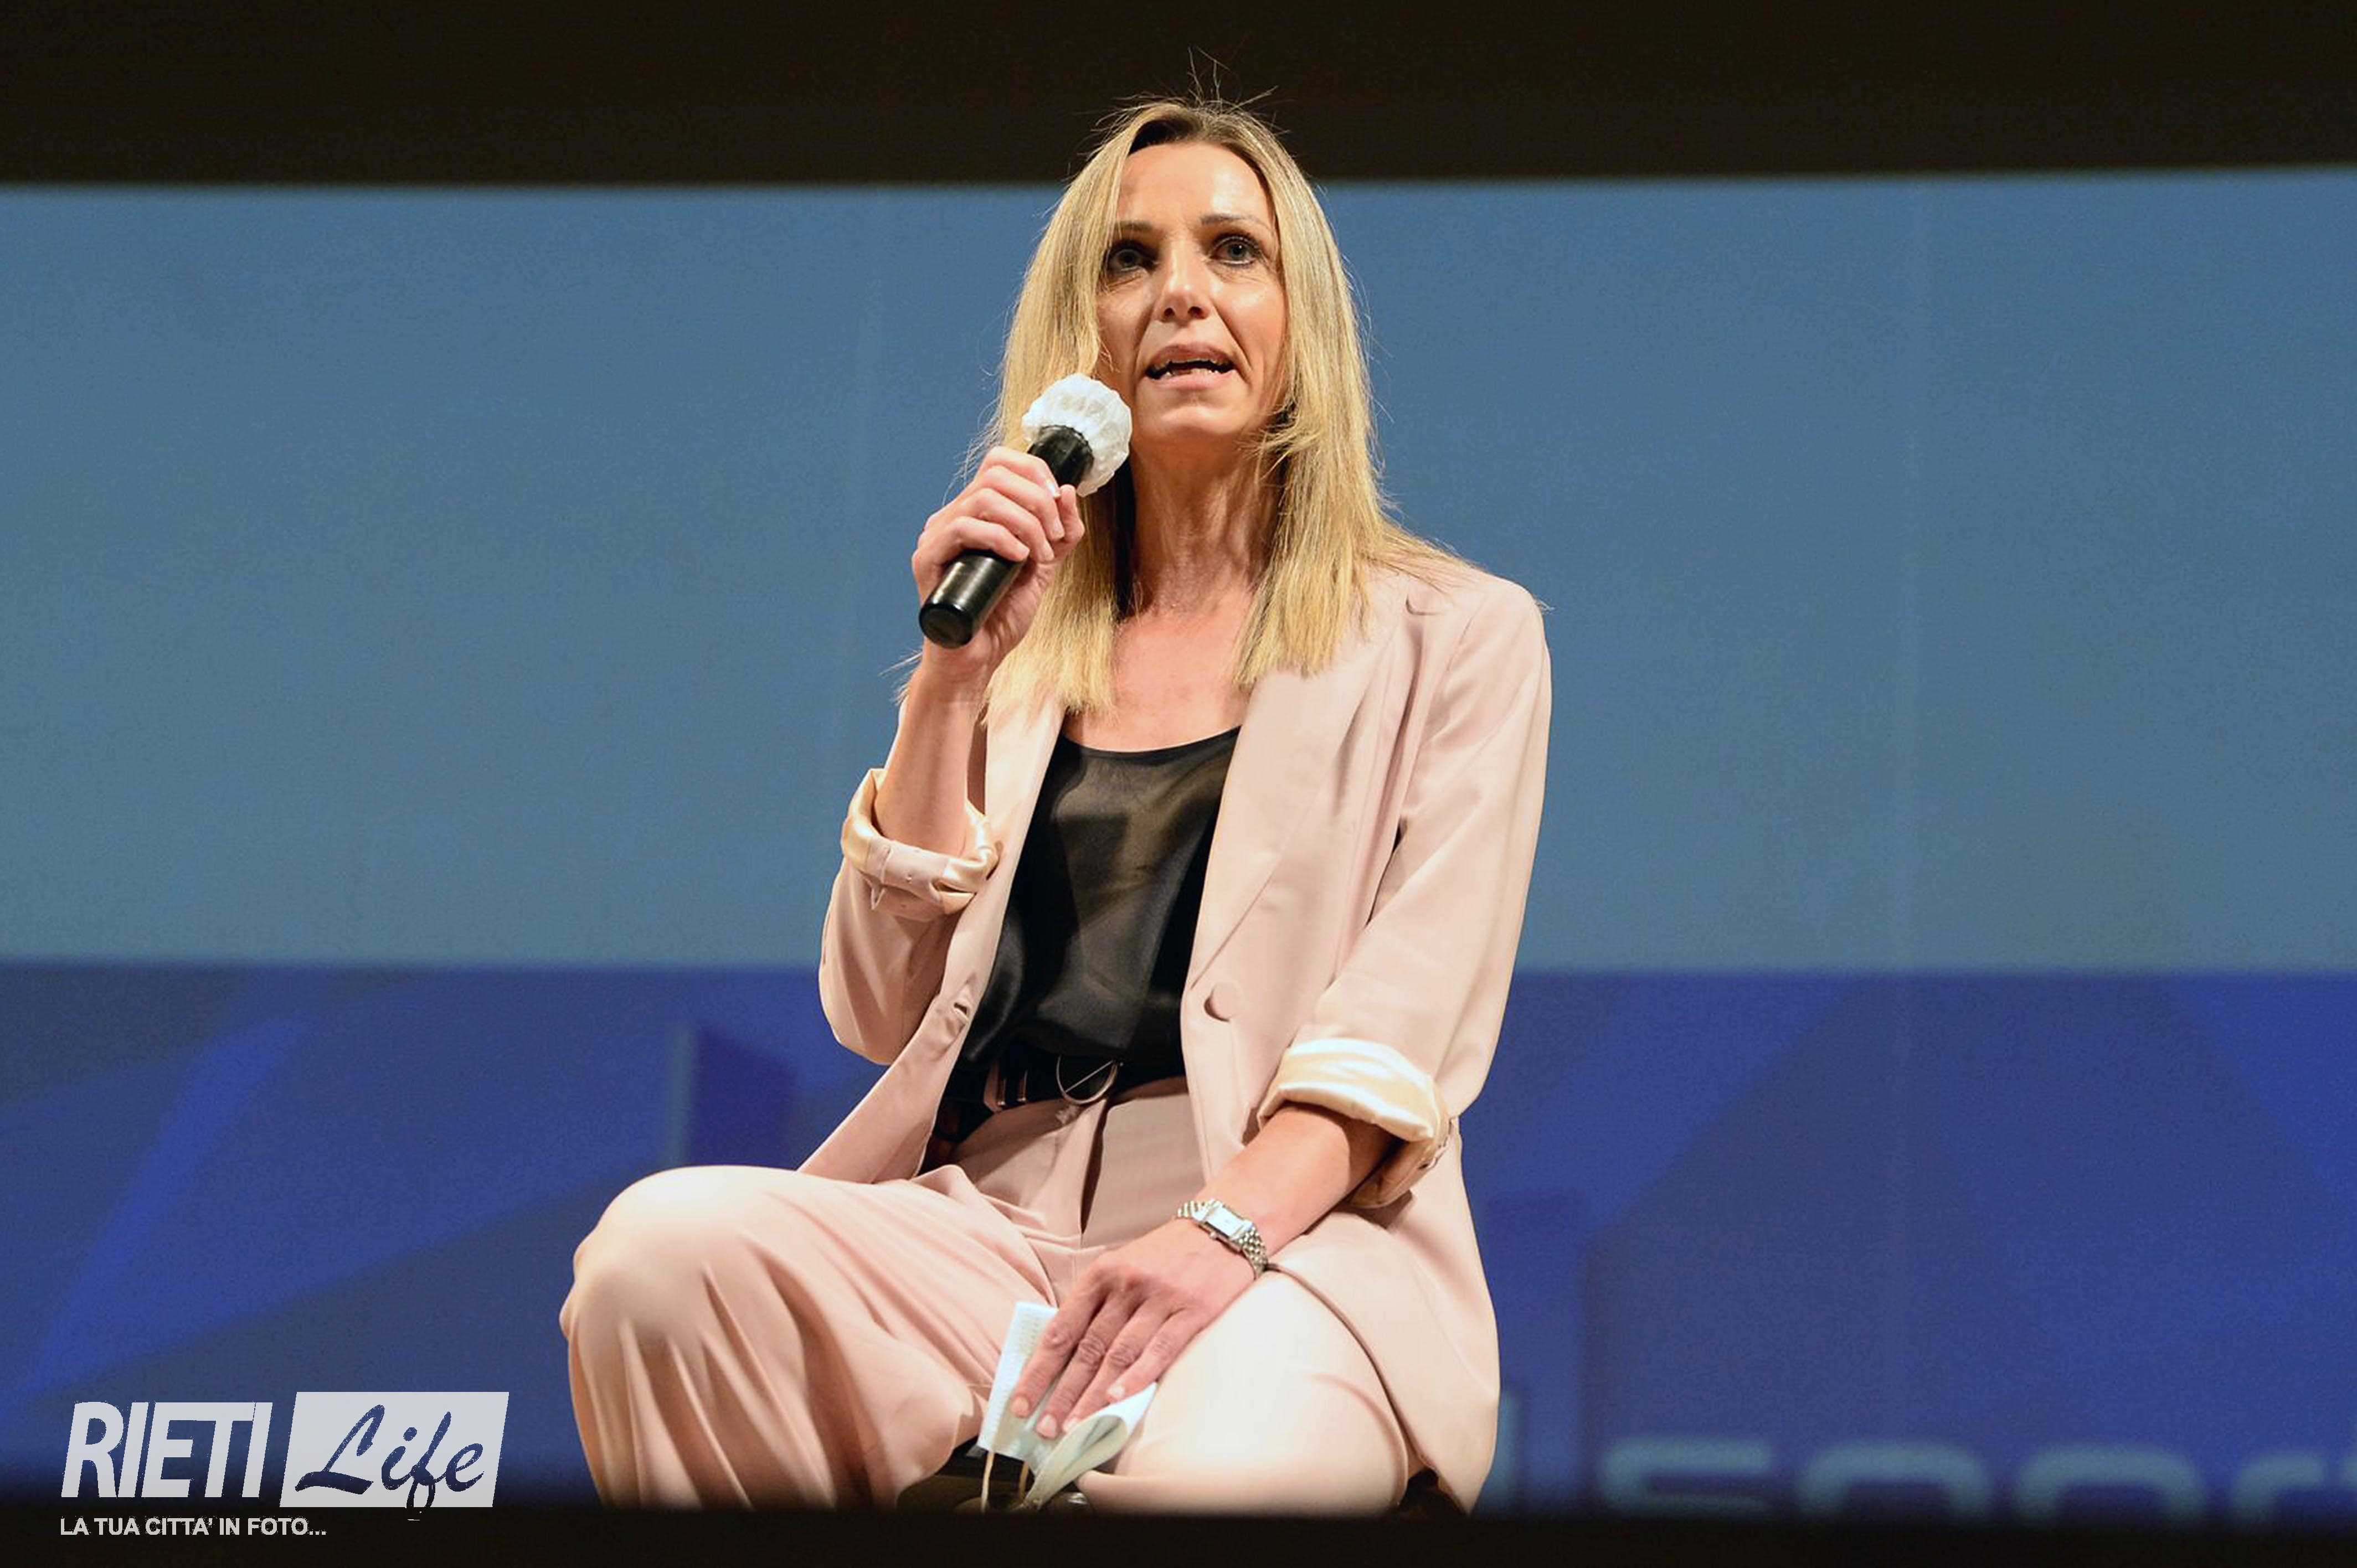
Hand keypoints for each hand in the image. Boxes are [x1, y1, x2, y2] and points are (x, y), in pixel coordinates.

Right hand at [910, 444, 1083, 686]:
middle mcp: (952, 517)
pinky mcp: (927, 559)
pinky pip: (963, 528)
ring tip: (1039, 555)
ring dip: (1025, 523)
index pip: (999, 462)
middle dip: (1037, 501)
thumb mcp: (1043, 569)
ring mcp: (936, 536)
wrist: (977, 661)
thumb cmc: (1002, 617)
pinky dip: (1000, 538)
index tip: (1058, 502)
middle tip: (1054, 538)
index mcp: (975, 513)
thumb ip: (1060, 535)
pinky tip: (1018, 559)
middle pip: (995, 473)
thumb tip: (1066, 490)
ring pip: (984, 497)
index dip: (1034, 471)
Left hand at [1008, 1216, 1256, 1440]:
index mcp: (1101, 1274)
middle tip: (1044, 1428)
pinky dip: (1136, 1377)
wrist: (1223, 1227)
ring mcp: (1158, 1299)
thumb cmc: (1166, 1255)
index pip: (1061, 1329)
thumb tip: (1064, 1352)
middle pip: (1086, 1348)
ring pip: (1118, 1354)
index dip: (1039, 1369)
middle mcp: (1125, 1285)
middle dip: (1062, 1392)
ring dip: (1093, 1395)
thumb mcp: (1122, 1266)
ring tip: (1075, 1427)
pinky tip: (1117, 1401)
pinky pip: (1159, 1350)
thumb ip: (1096, 1304)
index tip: (1020, 1402)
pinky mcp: (1191, 1311)